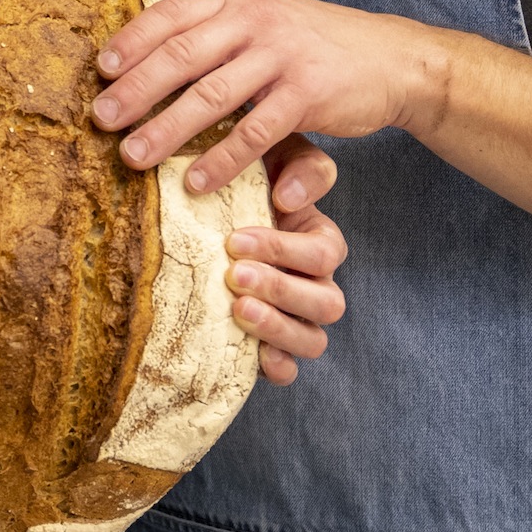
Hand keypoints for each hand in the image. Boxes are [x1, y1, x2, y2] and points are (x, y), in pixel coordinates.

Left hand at [92, 0, 445, 194]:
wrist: (389, 58)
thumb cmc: (312, 45)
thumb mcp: (263, 20)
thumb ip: (215, 31)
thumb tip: (147, 56)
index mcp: (236, 0)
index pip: (171, 16)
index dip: (132, 43)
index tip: (100, 72)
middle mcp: (255, 21)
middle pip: (181, 56)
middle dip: (136, 90)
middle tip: (100, 121)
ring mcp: (281, 56)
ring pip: (211, 96)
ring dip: (166, 129)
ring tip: (133, 157)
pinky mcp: (306, 94)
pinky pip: (254, 132)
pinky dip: (221, 161)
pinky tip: (195, 183)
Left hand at [228, 133, 347, 384]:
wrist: (204, 222)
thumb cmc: (244, 188)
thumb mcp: (275, 162)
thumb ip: (298, 166)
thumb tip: (288, 196)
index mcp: (319, 242)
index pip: (323, 252)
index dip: (284, 250)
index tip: (234, 240)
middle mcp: (316, 284)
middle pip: (326, 301)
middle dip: (280, 289)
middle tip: (233, 274)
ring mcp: (299, 321)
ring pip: (313, 339)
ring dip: (279, 327)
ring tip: (238, 310)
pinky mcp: (275, 349)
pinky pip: (290, 369)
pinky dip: (278, 366)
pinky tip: (257, 357)